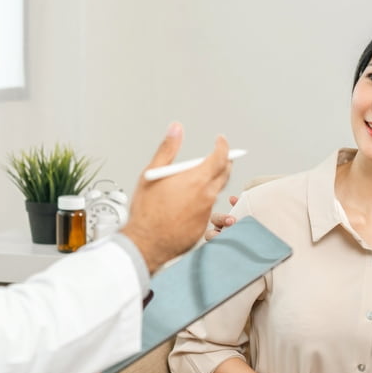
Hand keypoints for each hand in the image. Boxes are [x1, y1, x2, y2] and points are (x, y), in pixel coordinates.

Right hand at [122, 123, 231, 272]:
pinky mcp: (203, 225)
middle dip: (224, 161)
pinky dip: (202, 201)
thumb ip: (167, 149)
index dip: (223, 146)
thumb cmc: (146, 211)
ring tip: (196, 180)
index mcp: (196, 180)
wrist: (146, 242)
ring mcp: (207, 212)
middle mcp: (207, 196)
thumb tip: (176, 130)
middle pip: (224, 174)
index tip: (220, 141)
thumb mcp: (152, 174)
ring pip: (215, 192)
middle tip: (218, 156)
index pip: (220, 156)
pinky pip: (208, 209)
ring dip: (211, 182)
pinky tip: (187, 203)